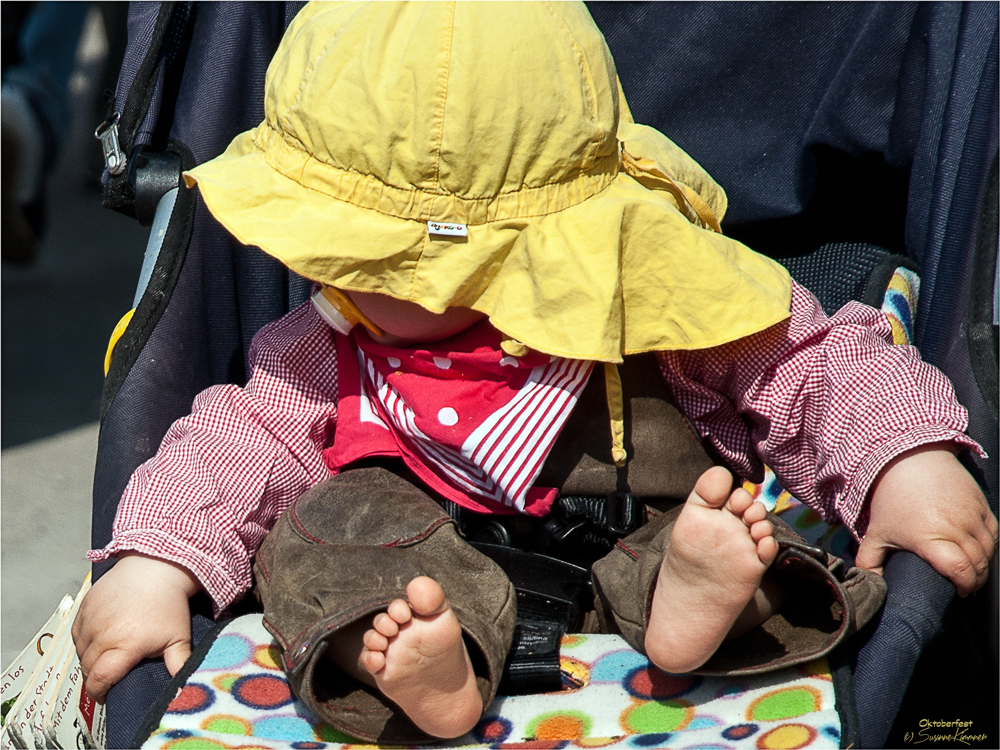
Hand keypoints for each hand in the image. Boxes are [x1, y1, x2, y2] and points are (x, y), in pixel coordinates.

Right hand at [72, 552, 201, 702]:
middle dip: (95, 677)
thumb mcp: (179, 637)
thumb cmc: (169, 604)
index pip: (99, 679)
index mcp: (124, 646)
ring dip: (88, 659)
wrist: (156, 567)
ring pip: (80, 651)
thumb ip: (179, 664)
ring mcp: (91, 619)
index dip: (99, 692)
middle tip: (107, 678)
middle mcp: (102, 635)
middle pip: (87, 668)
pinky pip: (76, 633)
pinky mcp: (85, 605)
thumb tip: (183, 687)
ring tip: (104, 659)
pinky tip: (97, 640)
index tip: (105, 696)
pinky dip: (83, 641)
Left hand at [856, 443, 997, 596]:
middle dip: (975, 581)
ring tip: (971, 572)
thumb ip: (870, 560)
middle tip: (965, 586)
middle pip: (979, 565)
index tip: (958, 591)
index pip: (961, 571)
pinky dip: (990, 546)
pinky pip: (994, 533)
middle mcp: (956, 528)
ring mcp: (972, 515)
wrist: (909, 458)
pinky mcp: (981, 504)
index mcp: (931, 538)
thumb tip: (870, 583)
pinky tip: (979, 552)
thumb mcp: (877, 531)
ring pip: (989, 550)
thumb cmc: (892, 497)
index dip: (964, 586)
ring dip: (984, 565)